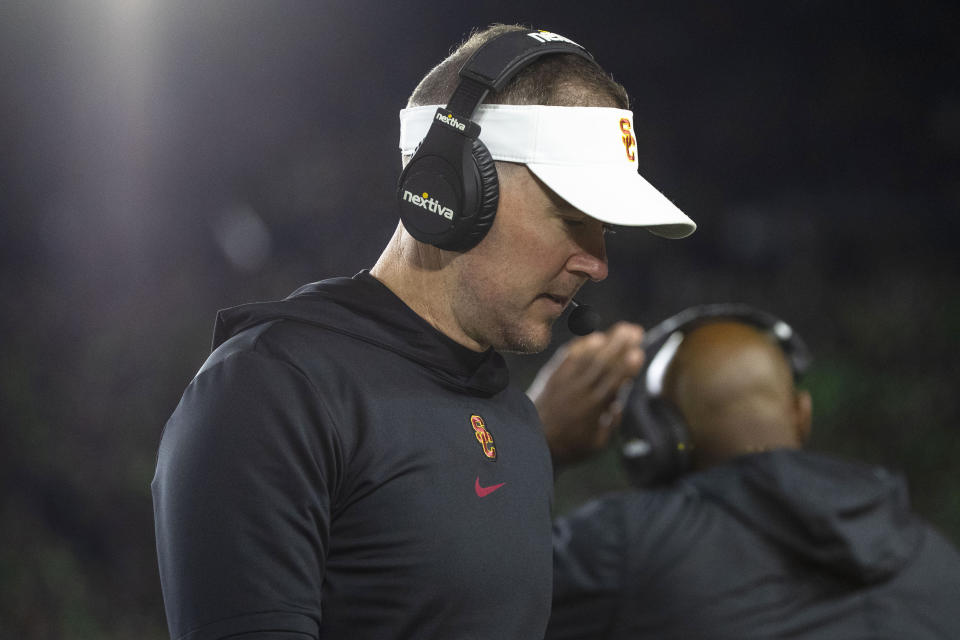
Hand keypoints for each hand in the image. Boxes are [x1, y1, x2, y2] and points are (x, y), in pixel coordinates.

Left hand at [527, 322, 644, 467]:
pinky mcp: (553, 376)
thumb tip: (618, 404)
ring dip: (606, 340)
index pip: (613, 383)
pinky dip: (582, 345)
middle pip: (603, 363)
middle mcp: (580, 390)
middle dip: (621, 345)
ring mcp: (565, 381)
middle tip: (636, 331)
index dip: (626, 367)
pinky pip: (568, 356)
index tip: (638, 353)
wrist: (532, 441)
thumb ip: (611, 423)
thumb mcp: (597, 444)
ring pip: (588, 356)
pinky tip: (594, 337)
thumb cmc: (569, 446)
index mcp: (593, 408)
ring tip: (622, 329)